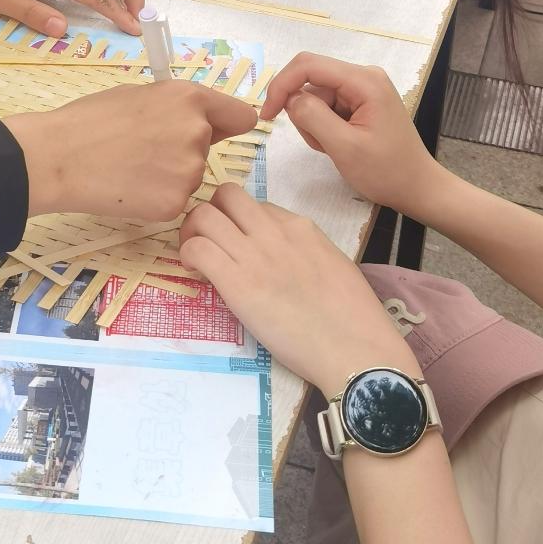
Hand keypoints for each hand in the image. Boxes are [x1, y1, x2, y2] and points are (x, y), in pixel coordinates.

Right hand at [8, 81, 261, 227]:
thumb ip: (176, 107)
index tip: (219, 131)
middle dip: (185, 148)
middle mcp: (198, 133)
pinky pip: (176, 200)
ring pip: (191, 175)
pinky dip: (157, 197)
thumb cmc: (89, 121)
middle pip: (209, 147)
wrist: (57, 157)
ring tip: (130, 167)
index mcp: (189, 99)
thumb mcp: (138, 95)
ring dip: (170, 174)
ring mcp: (190, 171)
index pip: (241, 116)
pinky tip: (129, 188)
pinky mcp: (176, 202)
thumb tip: (200, 119)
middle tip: (142, 149)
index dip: (228, 124)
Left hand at [175, 179, 403, 395]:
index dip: (241, 222)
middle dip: (209, 213)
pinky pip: (197, 249)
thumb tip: (285, 260)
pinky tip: (198, 275)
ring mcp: (254, 255)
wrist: (354, 347)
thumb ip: (306, 253)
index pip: (258, 205)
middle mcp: (275, 232)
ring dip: (191, 232)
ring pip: (203, 215)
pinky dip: (188, 256)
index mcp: (302, 228)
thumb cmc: (354, 318)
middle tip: (208, 241)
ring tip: (198, 258)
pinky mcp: (236, 282)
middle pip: (225, 195)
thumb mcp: (334, 267)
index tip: (240, 246)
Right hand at [259, 55, 456, 225]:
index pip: (308, 65)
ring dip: (315, 126)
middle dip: (305, 114)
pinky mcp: (360, 103)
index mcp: (364, 80)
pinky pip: (326, 109)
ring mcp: (362, 90)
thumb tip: (291, 98)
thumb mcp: (344, 147)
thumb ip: (312, 116)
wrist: (417, 188)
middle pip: (310, 83)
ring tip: (336, 149)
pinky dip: (324, 129)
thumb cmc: (387, 172)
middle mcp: (363, 77)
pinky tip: (341, 147)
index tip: (267, 115)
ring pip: (315, 98)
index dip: (281, 85)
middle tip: (323, 145)